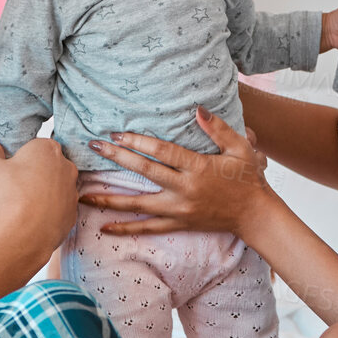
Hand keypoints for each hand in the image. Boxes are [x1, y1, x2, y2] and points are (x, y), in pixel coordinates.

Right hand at [0, 133, 76, 261]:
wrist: (25, 232)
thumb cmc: (10, 195)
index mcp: (47, 149)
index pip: (36, 145)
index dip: (22, 156)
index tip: (11, 167)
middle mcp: (66, 167)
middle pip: (49, 166)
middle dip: (35, 174)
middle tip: (15, 186)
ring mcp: (71, 191)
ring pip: (56, 188)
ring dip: (43, 193)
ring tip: (23, 205)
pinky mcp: (72, 214)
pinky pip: (60, 209)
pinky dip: (49, 213)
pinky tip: (33, 219)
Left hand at [81, 106, 275, 239]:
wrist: (254, 214)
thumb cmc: (246, 178)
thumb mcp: (239, 147)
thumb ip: (217, 127)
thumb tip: (197, 108)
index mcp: (198, 168)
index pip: (162, 152)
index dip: (138, 142)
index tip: (117, 134)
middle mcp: (185, 190)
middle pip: (145, 172)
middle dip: (117, 158)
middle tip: (95, 147)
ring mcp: (179, 210)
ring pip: (139, 205)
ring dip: (110, 199)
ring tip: (83, 195)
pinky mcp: (178, 225)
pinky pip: (148, 228)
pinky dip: (125, 229)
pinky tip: (104, 227)